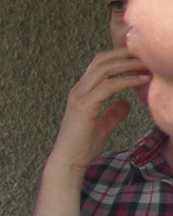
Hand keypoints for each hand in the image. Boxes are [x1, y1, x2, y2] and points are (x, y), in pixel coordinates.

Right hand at [48, 48, 150, 172]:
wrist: (69, 162)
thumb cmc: (83, 146)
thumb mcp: (103, 125)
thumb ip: (113, 112)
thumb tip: (125, 104)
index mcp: (81, 92)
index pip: (99, 64)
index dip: (120, 56)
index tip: (141, 57)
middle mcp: (78, 90)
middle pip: (102, 60)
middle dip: (125, 53)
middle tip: (146, 53)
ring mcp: (80, 97)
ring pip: (105, 68)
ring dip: (128, 64)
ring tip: (147, 64)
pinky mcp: (85, 106)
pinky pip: (109, 86)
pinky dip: (127, 80)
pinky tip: (142, 80)